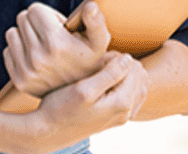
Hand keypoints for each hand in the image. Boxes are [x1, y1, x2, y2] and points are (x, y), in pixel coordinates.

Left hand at [3, 1, 110, 96]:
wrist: (81, 96)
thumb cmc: (90, 61)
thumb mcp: (99, 41)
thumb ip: (96, 21)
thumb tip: (89, 6)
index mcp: (55, 43)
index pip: (34, 9)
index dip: (48, 14)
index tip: (58, 27)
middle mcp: (38, 57)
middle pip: (22, 18)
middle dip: (36, 22)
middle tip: (51, 36)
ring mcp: (26, 71)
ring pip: (12, 33)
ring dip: (25, 35)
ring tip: (42, 45)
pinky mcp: (18, 80)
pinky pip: (7, 51)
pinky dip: (18, 51)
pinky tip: (34, 57)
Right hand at [21, 53, 148, 153]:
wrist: (48, 131)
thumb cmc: (62, 108)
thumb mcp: (84, 88)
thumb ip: (109, 74)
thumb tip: (128, 59)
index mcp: (122, 103)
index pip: (134, 67)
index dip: (117, 57)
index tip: (98, 60)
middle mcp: (127, 112)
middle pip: (139, 75)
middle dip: (123, 65)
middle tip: (100, 65)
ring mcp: (122, 117)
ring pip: (138, 84)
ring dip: (124, 74)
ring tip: (103, 72)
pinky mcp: (116, 118)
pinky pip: (133, 95)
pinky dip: (125, 84)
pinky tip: (108, 82)